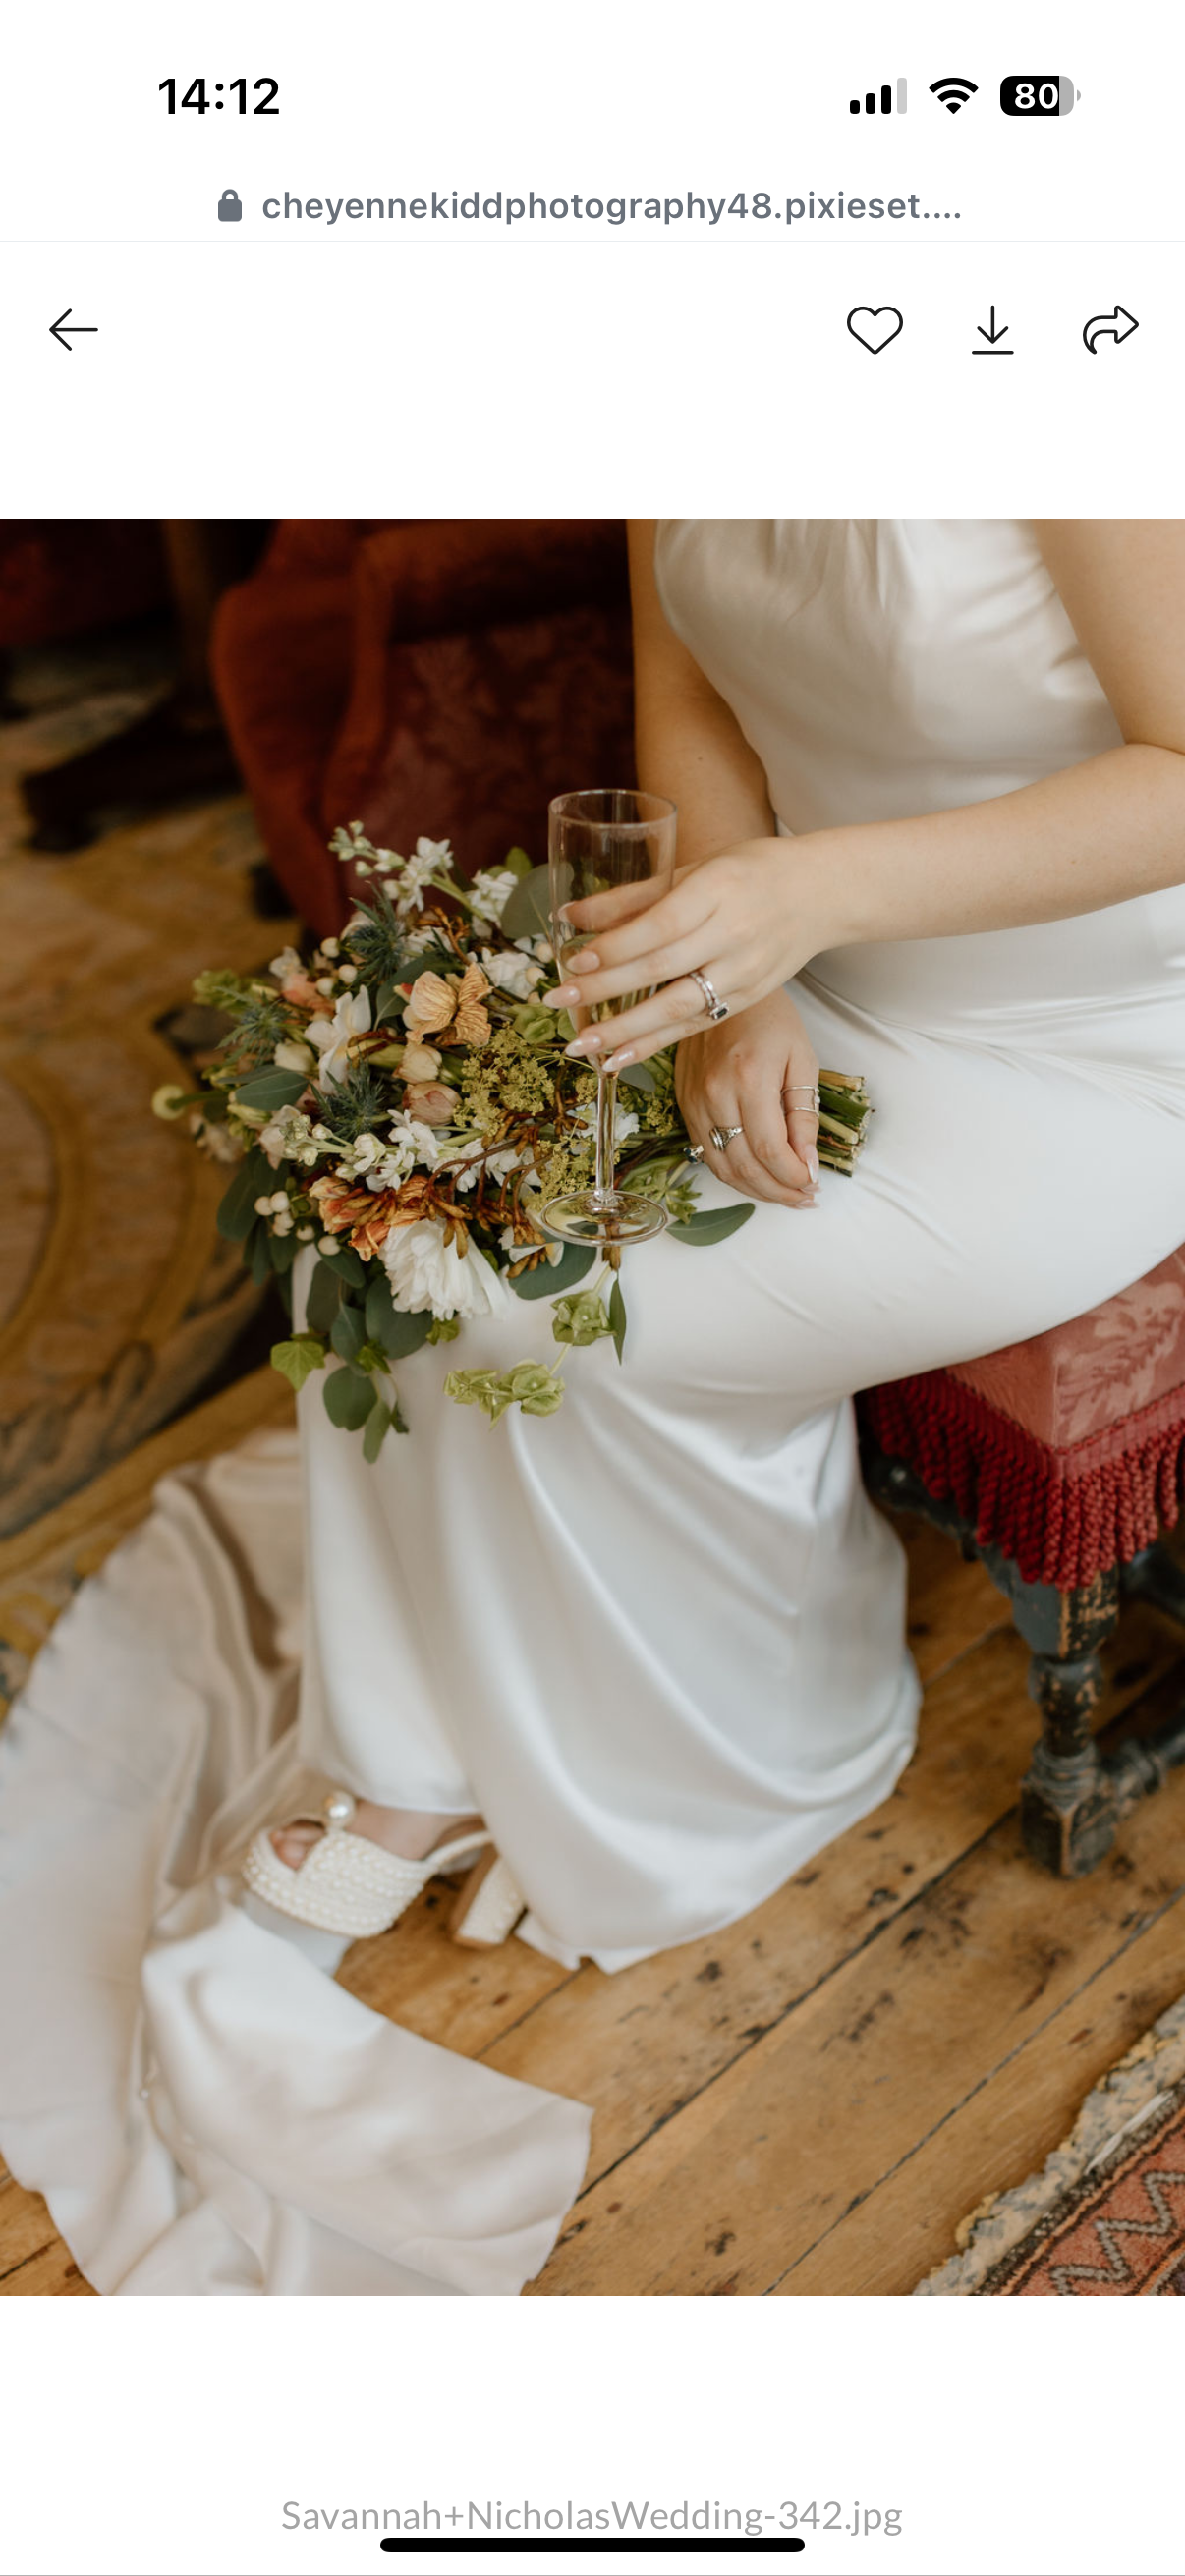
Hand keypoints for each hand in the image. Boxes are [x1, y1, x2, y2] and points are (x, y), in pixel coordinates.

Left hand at [553, 838, 825, 1070]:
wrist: (821, 894)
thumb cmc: (749, 873)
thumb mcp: (693, 869)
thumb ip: (632, 896)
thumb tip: (568, 918)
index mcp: (718, 890)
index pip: (660, 926)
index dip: (616, 946)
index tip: (574, 961)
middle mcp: (734, 934)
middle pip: (662, 968)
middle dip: (606, 989)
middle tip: (558, 1002)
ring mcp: (744, 972)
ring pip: (678, 1007)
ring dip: (624, 1030)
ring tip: (580, 1045)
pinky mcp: (747, 998)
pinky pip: (694, 1026)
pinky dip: (654, 1045)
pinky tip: (617, 1058)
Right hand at [675, 989, 819, 1206]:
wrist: (721, 989)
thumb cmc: (770, 1018)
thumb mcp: (800, 1060)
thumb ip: (804, 1114)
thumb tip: (808, 1162)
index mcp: (749, 1079)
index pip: (769, 1149)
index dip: (792, 1176)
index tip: (813, 1184)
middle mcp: (715, 1094)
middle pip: (744, 1165)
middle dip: (778, 1191)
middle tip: (804, 1198)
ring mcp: (694, 1101)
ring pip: (722, 1166)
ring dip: (754, 1189)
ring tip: (784, 1194)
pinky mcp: (684, 1103)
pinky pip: (705, 1151)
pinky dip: (731, 1172)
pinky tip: (756, 1176)